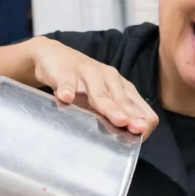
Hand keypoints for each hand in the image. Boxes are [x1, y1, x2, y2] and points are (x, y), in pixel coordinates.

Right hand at [26, 39, 155, 137]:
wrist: (53, 56)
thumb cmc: (81, 83)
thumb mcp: (101, 99)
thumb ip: (114, 115)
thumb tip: (130, 139)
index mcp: (121, 87)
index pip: (139, 106)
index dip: (142, 122)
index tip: (139, 138)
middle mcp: (108, 78)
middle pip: (122, 100)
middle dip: (131, 116)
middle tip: (138, 129)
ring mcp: (87, 74)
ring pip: (100, 93)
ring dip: (109, 106)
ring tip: (119, 119)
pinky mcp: (65, 73)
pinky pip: (67, 83)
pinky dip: (67, 90)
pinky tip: (66, 98)